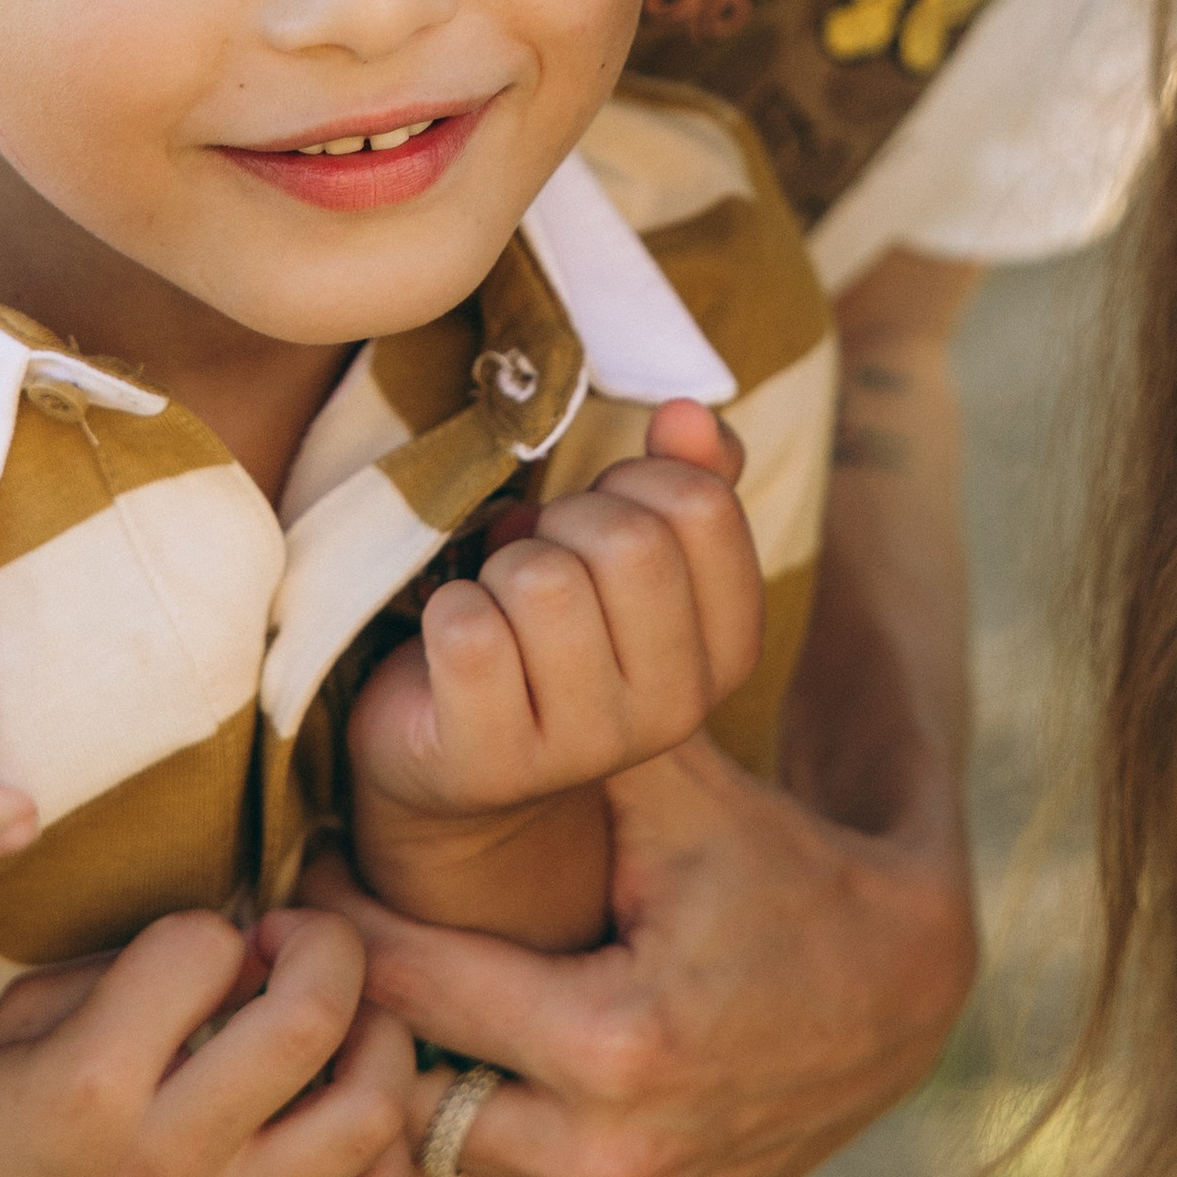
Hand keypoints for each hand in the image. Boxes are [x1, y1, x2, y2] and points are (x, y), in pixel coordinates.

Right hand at [0, 906, 415, 1176]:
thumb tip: (242, 940)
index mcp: (91, 1082)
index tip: (205, 951)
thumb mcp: (12, 1026)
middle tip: (302, 947)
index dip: (215, 927)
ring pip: (371, 1115)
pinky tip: (345, 1117)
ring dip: (379, 1042)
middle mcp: (166, 1158)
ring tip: (345, 1026)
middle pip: (314, 1016)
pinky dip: (386, 1152)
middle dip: (329, 945)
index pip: (205, 947)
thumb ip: (125, 968)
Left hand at [302, 733, 975, 1176]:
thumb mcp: (681, 792)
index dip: (348, 926)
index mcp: (621, 1048)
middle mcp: (619, 1173)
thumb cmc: (770, 870)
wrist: (897, 995)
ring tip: (363, 1028)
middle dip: (351, 1026)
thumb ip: (566, 731)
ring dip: (386, 1114)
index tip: (312, 881)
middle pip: (400, 1102)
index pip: (414, 990)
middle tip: (314, 962)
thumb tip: (449, 641)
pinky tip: (441, 1099)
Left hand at [347, 401, 760, 818]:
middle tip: (540, 560)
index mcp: (728, 649)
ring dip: (500, 570)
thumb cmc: (551, 627)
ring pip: (541, 582)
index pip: (701, 505)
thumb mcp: (629, 554)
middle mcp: (676, 711)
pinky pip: (468, 632)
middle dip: (563, 522)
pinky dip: (448, 610)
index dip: (634, 480)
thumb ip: (683, 477)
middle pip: (627, 542)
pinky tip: (455, 643)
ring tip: (501, 607)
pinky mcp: (491, 763)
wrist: (456, 751)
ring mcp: (586, 748)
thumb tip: (686, 412)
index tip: (603, 516)